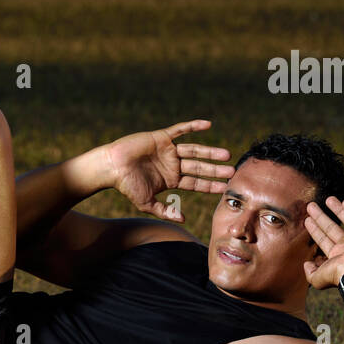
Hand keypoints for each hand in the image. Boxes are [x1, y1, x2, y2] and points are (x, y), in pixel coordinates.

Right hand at [102, 120, 233, 221]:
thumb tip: (184, 219)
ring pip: (194, 150)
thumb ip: (165, 210)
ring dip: (210, 152)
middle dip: (215, 169)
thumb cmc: (126, 186)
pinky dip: (193, 126)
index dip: (210, 185)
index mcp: (171, 179)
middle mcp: (172, 164)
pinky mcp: (162, 137)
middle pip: (199, 166)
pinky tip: (208, 125)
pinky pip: (180, 130)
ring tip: (226, 155)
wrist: (111, 167)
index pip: (195, 182)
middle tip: (232, 171)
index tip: (225, 187)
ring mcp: (168, 150)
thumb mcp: (147, 203)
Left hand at [303, 197, 343, 288]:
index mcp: (337, 256)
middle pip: (332, 228)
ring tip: (328, 199)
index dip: (315, 230)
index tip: (306, 220)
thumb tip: (306, 264)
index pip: (323, 240)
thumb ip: (309, 272)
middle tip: (310, 206)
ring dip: (338, 210)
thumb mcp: (316, 278)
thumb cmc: (337, 275)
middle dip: (321, 217)